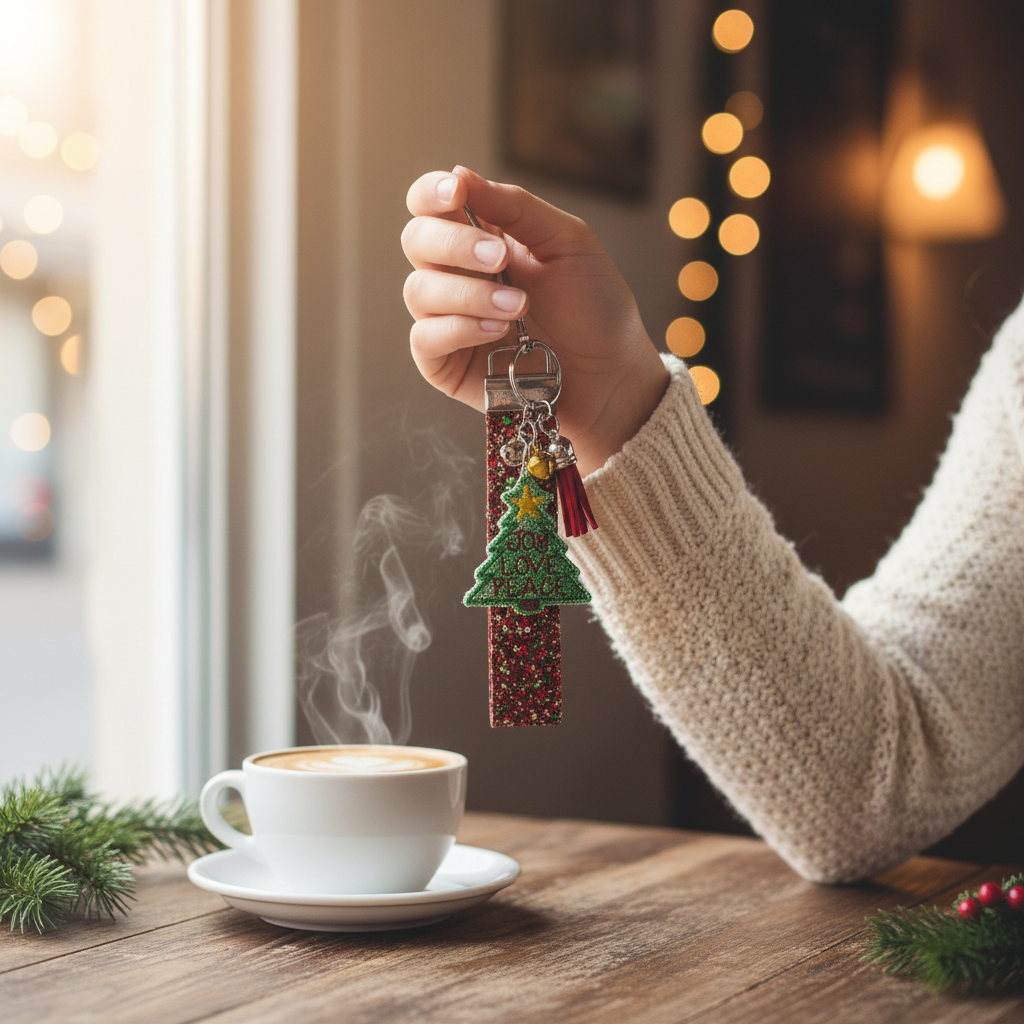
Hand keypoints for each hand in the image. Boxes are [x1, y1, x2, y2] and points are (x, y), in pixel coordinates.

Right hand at [402, 167, 668, 476]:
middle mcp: (458, 275)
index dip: (431, 192)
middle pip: (416, 241)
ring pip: (418, 290)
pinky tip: (497, 332)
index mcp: (483, 237)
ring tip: (519, 307)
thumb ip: (515, 207)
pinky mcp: (445, 364)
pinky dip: (457, 329)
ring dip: (468, 294)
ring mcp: (448, 320)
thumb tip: (459, 173)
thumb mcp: (567, 241)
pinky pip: (424, 338)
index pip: (431, 205)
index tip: (456, 191)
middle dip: (455, 244)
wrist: (611, 375)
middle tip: (500, 258)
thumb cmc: (595, 308)